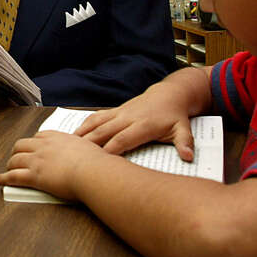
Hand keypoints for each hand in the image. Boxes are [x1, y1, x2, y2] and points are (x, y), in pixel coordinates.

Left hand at [0, 131, 106, 200]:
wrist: (92, 171)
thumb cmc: (96, 162)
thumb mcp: (89, 148)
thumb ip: (83, 148)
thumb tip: (88, 151)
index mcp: (57, 138)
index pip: (39, 136)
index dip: (34, 143)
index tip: (33, 147)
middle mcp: (44, 146)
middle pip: (22, 144)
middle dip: (17, 151)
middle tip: (17, 158)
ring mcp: (37, 160)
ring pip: (15, 159)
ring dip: (10, 164)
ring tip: (9, 169)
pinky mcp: (34, 176)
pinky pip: (13, 176)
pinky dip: (3, 178)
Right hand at [75, 82, 194, 160]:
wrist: (168, 94)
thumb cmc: (175, 116)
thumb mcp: (183, 128)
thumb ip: (185, 142)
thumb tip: (189, 157)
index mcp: (143, 125)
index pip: (123, 139)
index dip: (111, 150)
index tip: (99, 163)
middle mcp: (128, 118)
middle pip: (105, 131)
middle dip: (90, 143)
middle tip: (74, 156)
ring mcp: (119, 113)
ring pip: (97, 123)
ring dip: (82, 133)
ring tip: (67, 145)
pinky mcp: (115, 110)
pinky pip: (96, 117)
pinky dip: (84, 125)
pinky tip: (73, 135)